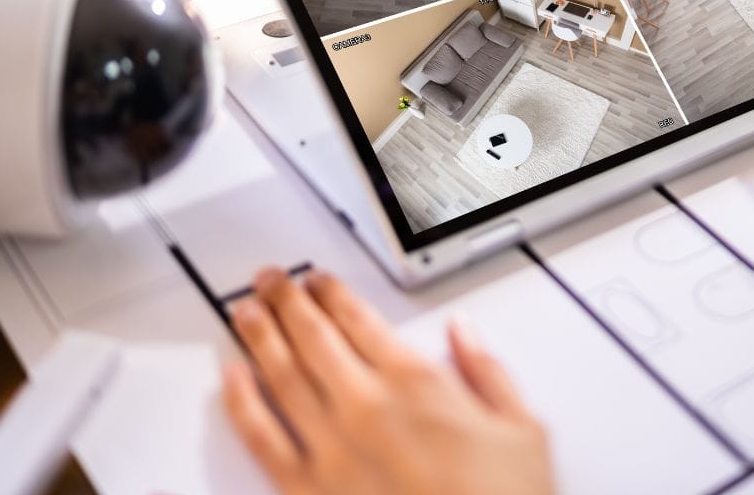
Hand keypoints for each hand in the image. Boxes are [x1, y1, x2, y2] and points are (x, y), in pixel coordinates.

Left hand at [222, 268, 553, 494]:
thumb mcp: (520, 429)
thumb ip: (487, 372)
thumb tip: (464, 333)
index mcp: (416, 384)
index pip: (359, 320)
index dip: (333, 293)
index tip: (319, 280)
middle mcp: (366, 408)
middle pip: (313, 337)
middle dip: (287, 301)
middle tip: (272, 280)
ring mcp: (332, 451)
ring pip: (281, 376)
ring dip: (259, 335)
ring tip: (246, 310)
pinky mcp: (308, 491)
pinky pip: (261, 437)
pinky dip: (241, 402)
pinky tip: (233, 378)